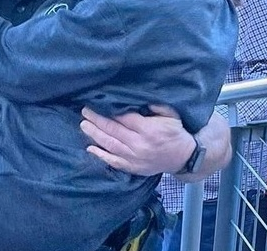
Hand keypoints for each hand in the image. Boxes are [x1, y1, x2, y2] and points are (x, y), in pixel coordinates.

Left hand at [80, 104, 194, 175]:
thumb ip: (154, 105)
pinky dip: (101, 155)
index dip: (108, 112)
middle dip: (96, 120)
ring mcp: (135, 158)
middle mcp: (139, 144)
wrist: (183, 158)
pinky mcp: (133, 168)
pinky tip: (90, 148)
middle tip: (85, 112)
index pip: (123, 119)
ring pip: (110, 145)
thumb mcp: (170, 114)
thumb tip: (136, 98)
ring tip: (84, 125)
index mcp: (148, 129)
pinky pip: (114, 162)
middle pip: (113, 131)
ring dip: (94, 135)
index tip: (96, 104)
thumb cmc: (175, 132)